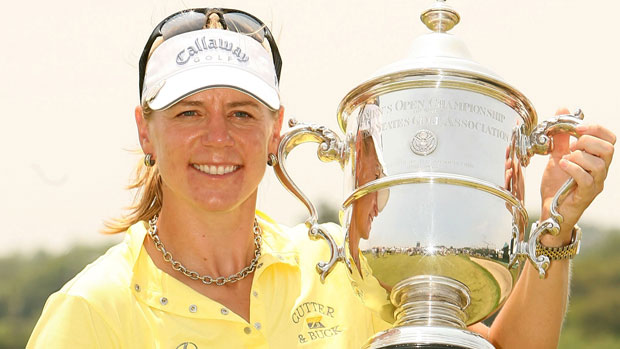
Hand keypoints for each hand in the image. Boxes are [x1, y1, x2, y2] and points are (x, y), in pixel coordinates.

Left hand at [539, 108, 615, 244]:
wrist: (550, 209)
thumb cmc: (557, 184)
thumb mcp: (558, 155)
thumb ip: (562, 136)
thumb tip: (563, 109)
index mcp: (597, 158)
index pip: (610, 138)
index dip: (596, 129)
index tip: (576, 128)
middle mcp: (601, 171)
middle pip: (608, 148)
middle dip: (587, 142)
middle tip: (570, 147)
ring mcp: (596, 184)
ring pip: (599, 163)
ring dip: (579, 157)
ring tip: (565, 160)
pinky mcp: (587, 195)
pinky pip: (588, 179)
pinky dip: (573, 168)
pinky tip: (562, 166)